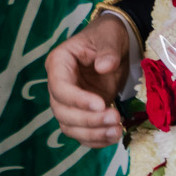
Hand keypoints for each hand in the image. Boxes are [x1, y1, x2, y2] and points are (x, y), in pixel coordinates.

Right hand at [46, 14, 133, 146]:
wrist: (115, 45)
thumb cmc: (107, 36)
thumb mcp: (110, 36)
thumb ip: (108, 51)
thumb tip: (103, 67)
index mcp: (59, 63)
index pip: (60, 88)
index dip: (78, 100)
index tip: (101, 104)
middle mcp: (59, 85)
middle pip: (62, 112)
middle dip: (88, 120)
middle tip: (114, 118)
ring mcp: (70, 102)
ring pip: (70, 127)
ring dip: (92, 134)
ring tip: (117, 131)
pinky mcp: (82, 114)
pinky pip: (82, 133)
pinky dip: (96, 140)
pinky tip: (113, 137)